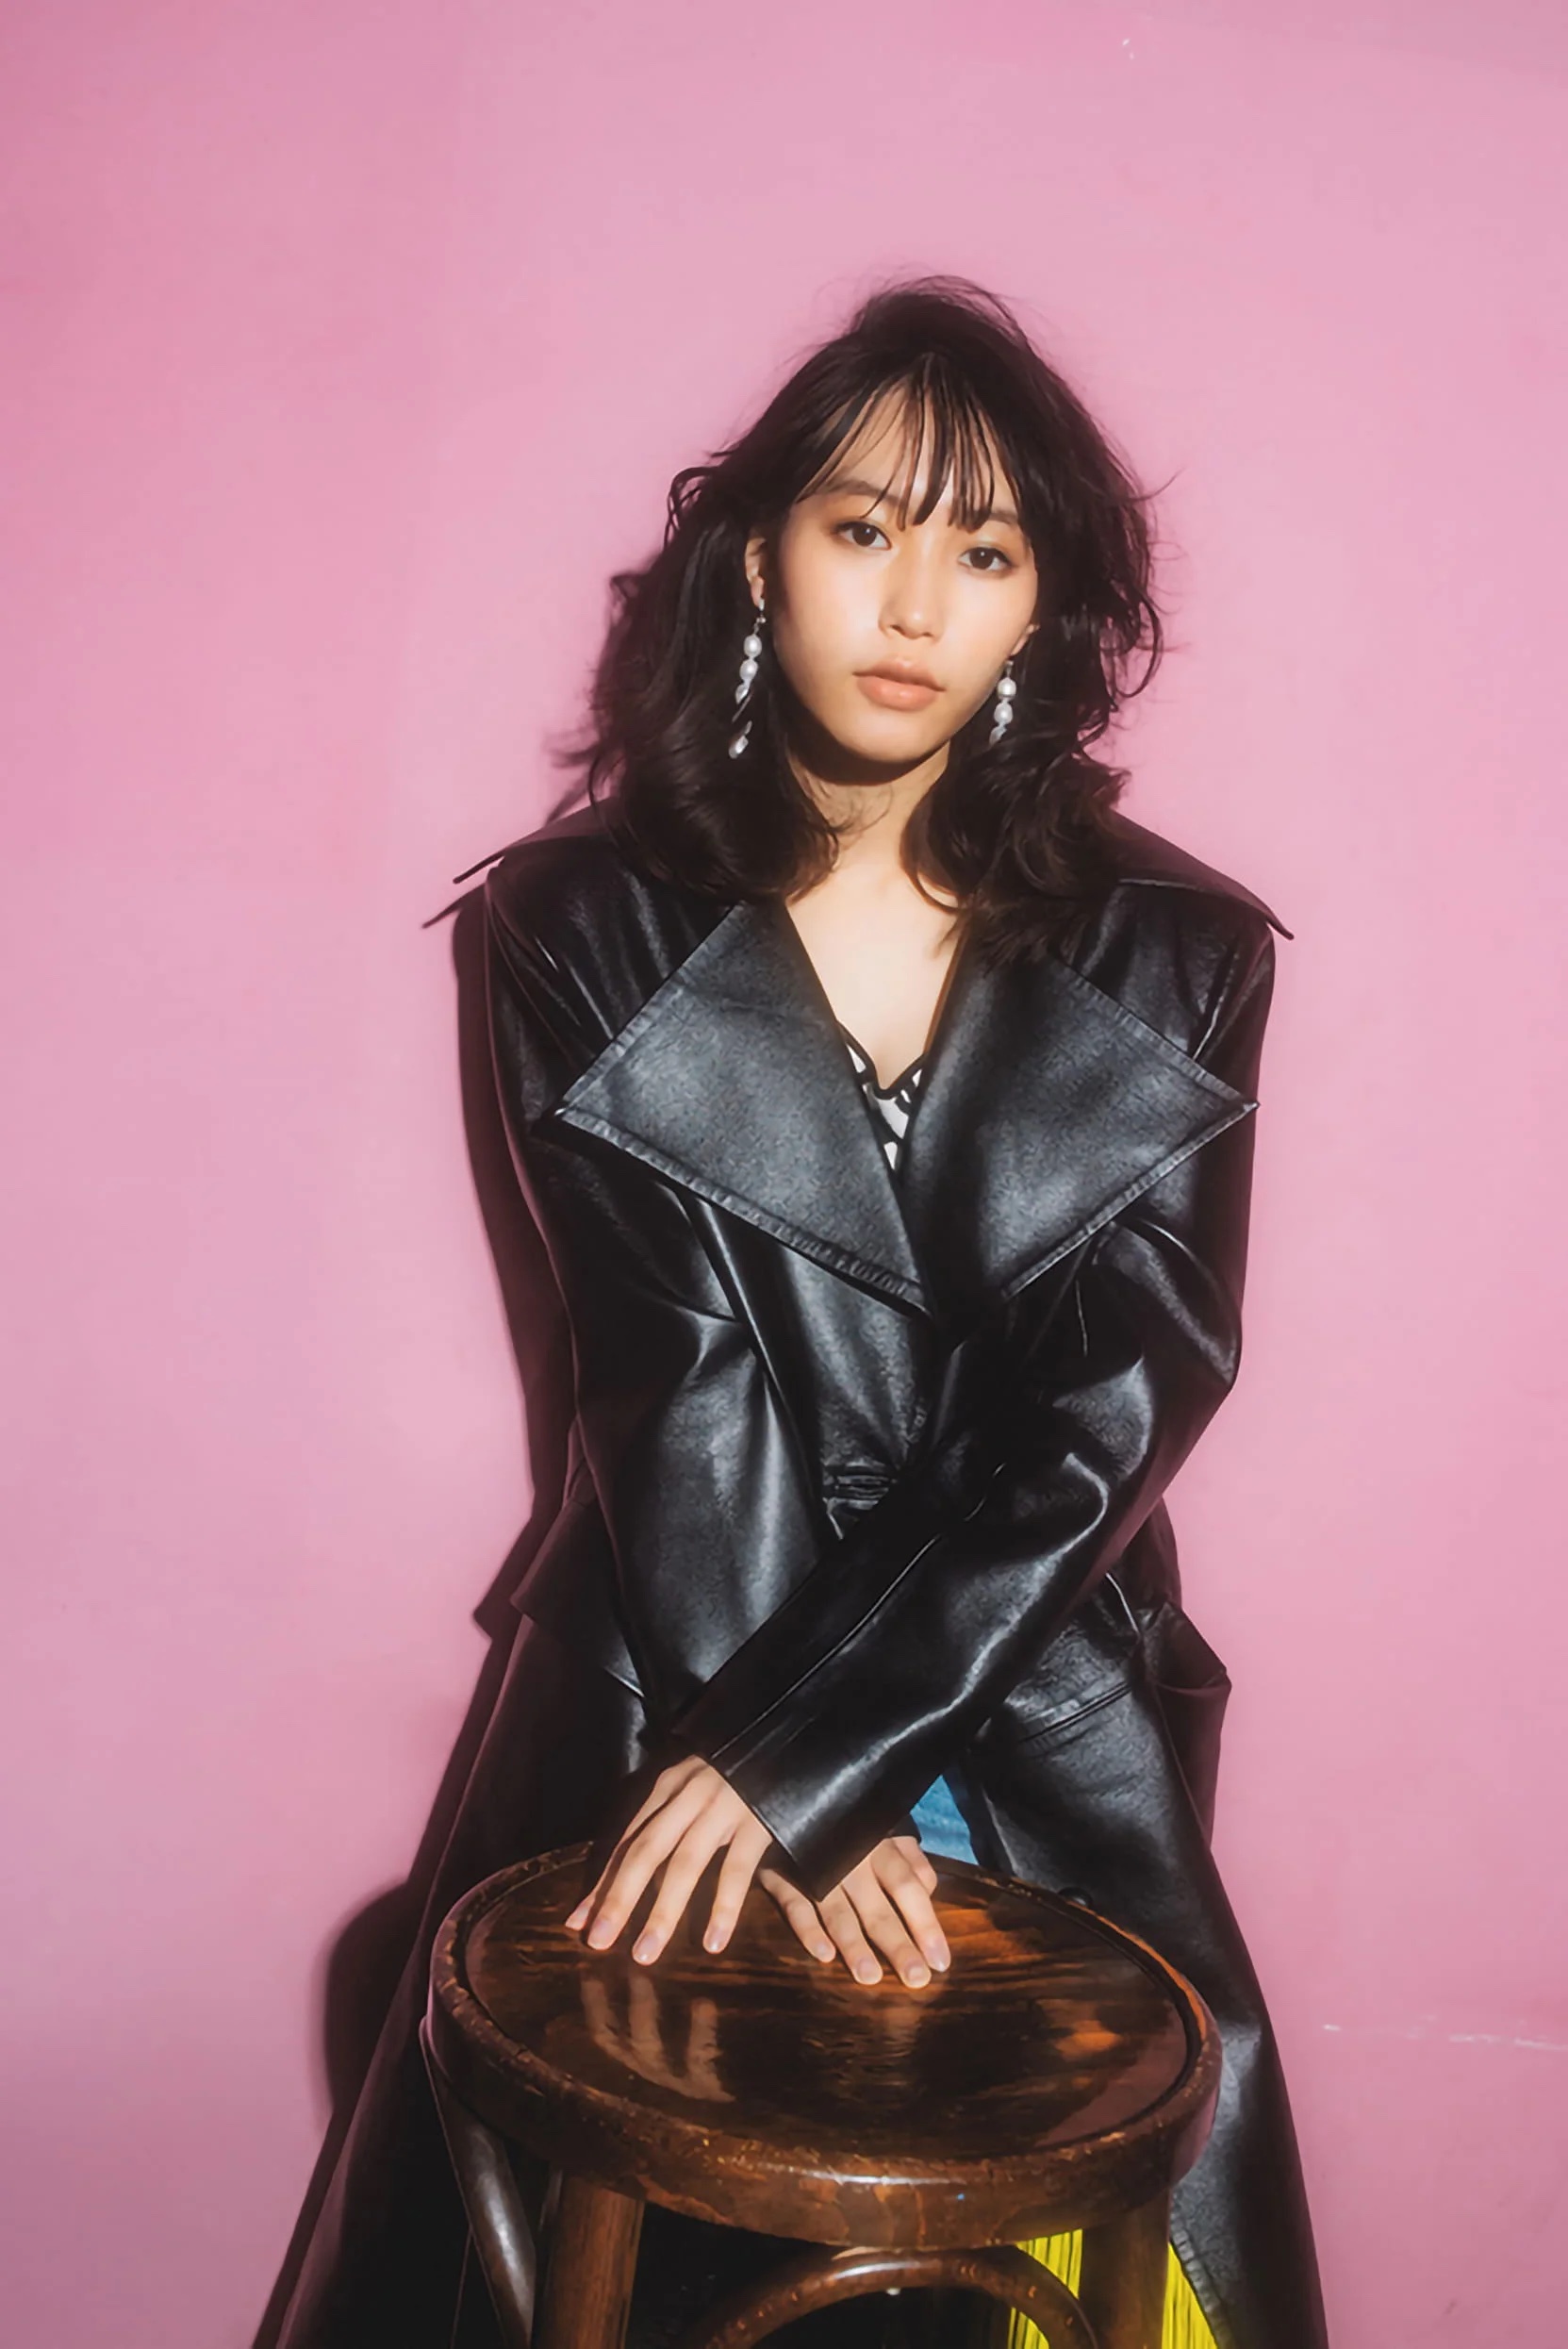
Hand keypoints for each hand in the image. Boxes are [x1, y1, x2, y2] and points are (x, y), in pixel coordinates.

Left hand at [565, 1756, 773, 1964]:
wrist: (788, 1737)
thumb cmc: (739, 1768)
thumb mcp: (695, 1784)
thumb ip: (668, 1817)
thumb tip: (631, 1864)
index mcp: (669, 1788)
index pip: (628, 1842)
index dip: (603, 1883)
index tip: (579, 1922)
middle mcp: (689, 1797)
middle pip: (645, 1852)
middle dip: (618, 1899)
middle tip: (597, 1942)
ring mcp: (723, 1808)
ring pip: (684, 1865)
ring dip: (662, 1912)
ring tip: (645, 1954)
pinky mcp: (759, 1821)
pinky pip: (736, 1870)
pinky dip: (723, 1907)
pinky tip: (713, 1942)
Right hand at [759, 1834, 950, 1988]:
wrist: (793, 1794)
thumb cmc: (851, 1821)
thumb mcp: (886, 1829)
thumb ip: (910, 1860)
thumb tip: (929, 1892)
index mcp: (880, 1847)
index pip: (907, 1888)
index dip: (924, 1924)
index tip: (940, 1961)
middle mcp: (851, 1860)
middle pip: (877, 1908)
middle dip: (897, 1945)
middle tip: (916, 1979)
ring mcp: (815, 1867)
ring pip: (837, 1911)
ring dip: (853, 1945)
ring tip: (869, 1977)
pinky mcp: (781, 1874)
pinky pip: (794, 1904)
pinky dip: (808, 1929)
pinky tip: (824, 1954)